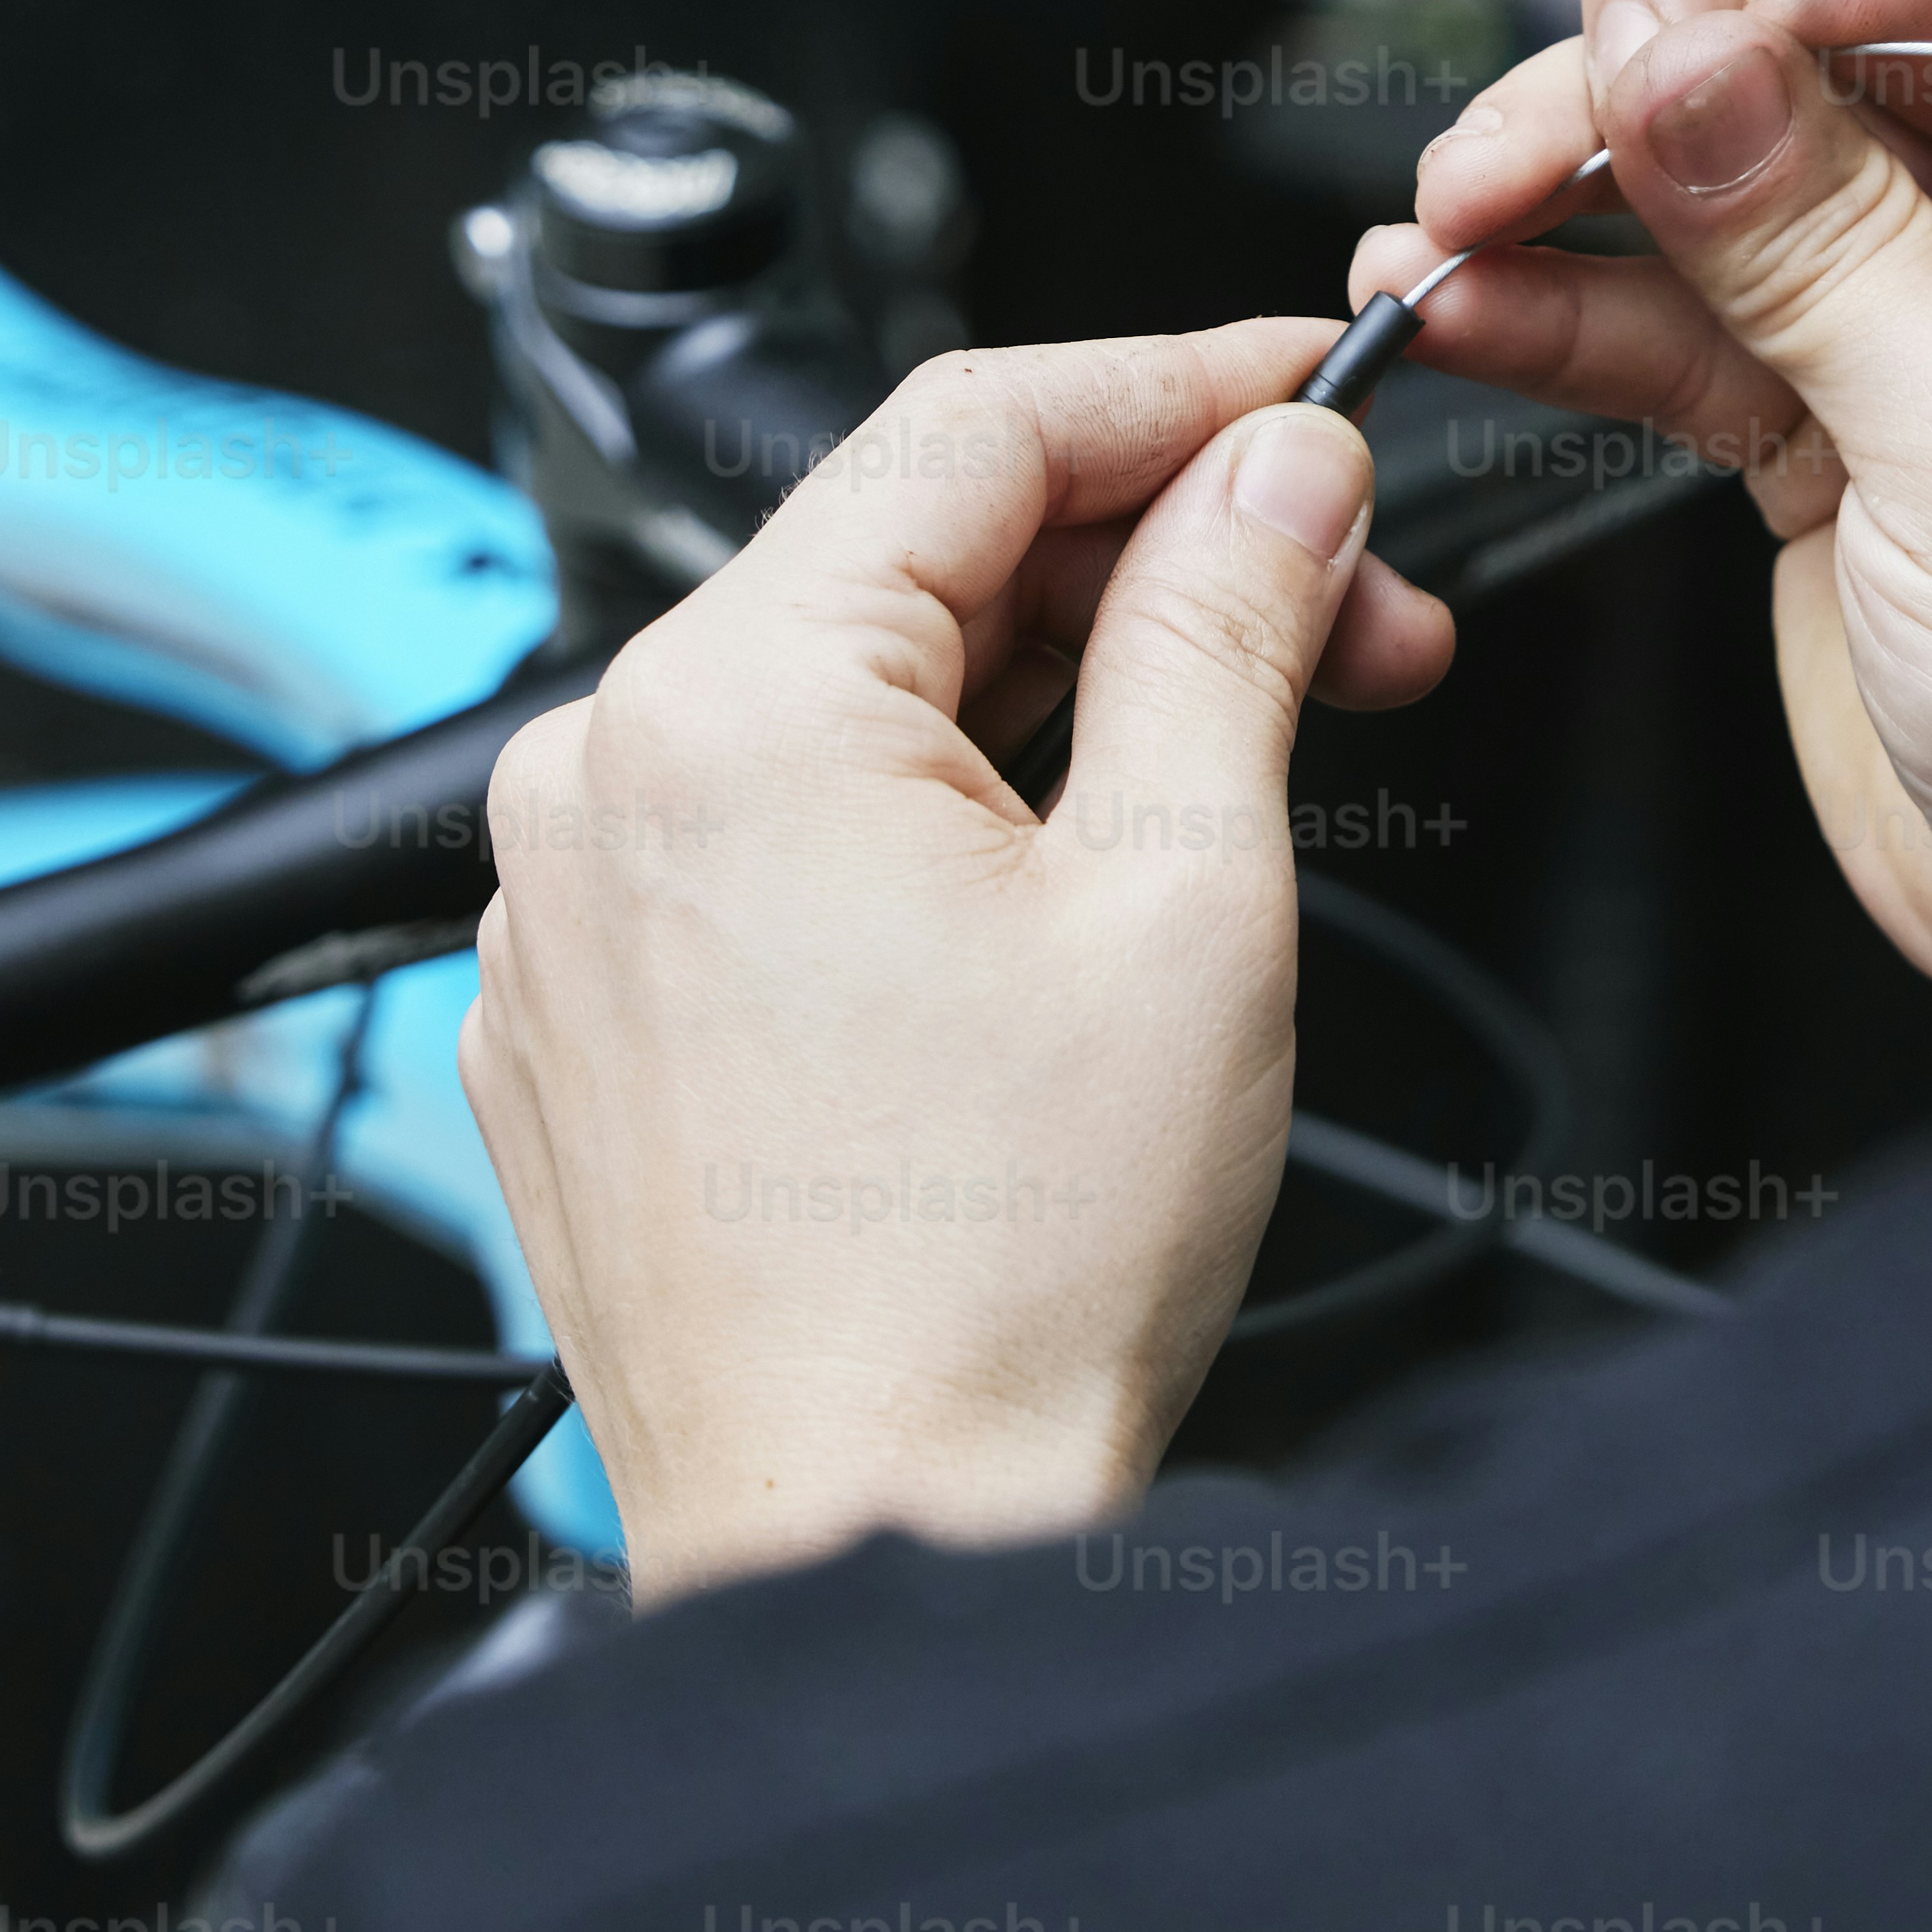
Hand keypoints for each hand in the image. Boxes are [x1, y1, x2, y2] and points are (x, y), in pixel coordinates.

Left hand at [459, 325, 1448, 1597]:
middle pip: (913, 556)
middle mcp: (600, 776)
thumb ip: (1229, 622)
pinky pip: (776, 823)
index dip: (1180, 384)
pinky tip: (1084, 863)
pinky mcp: (592, 1008)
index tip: (1313, 386)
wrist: (870, 1547)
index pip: (977, 426)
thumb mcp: (1187, 888)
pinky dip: (937, 803)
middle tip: (1357, 607)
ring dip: (1061, 683)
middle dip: (1155, 557)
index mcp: (725, 707)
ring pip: (854, 690)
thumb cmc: (1007, 1280)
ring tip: (1253, 740)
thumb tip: (1279, 467)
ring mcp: (573, 901)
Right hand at [1355, 0, 1931, 1081]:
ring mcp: (1928, 298)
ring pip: (1712, 153)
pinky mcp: (1826, 413)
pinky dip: (1549, 301)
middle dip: (1654, 33)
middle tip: (1549, 104)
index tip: (1735, 11)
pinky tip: (1452, 301)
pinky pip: (1664, 310)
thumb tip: (1678, 62)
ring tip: (1445, 217)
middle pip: (1817, 3)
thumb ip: (1816, 246)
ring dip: (1557, 168)